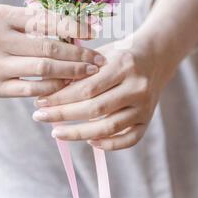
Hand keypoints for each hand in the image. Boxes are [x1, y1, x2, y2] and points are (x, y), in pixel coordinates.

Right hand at [0, 4, 103, 96]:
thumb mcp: (0, 16)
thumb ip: (30, 17)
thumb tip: (69, 22)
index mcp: (2, 16)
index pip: (46, 19)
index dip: (74, 25)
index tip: (96, 31)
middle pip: (49, 46)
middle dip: (79, 54)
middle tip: (99, 59)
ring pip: (43, 69)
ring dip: (71, 72)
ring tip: (89, 73)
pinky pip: (30, 89)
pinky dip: (52, 88)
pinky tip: (66, 86)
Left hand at [32, 36, 171, 150]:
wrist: (157, 56)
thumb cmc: (122, 53)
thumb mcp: (102, 54)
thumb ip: (80, 71)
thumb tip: (50, 90)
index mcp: (124, 66)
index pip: (87, 88)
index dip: (61, 97)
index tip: (40, 102)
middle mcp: (136, 87)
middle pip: (95, 109)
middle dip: (63, 115)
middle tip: (40, 117)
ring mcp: (145, 106)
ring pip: (109, 127)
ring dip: (79, 133)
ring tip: (56, 133)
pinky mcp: (149, 120)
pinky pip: (129, 139)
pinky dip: (109, 145)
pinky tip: (90, 141)